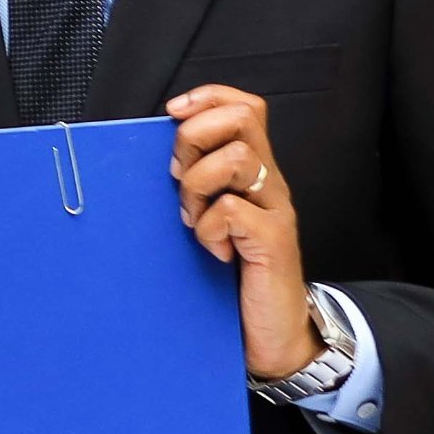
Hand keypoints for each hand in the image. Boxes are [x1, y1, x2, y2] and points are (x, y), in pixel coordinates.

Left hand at [167, 83, 314, 378]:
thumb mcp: (210, 220)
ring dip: (198, 186)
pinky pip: (231, 211)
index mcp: (252, 173)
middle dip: (194, 139)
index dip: (208, 98)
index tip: (173, 114)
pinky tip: (214, 252)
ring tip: (195, 221)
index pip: (244, 107)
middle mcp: (268, 184)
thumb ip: (196, 186)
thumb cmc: (233, 278)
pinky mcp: (273, 242)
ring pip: (234, 159)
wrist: (271, 335)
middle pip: (241, 119)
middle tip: (179, 180)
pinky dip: (209, 230)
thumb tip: (159, 157)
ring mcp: (274, 210)